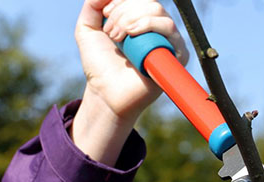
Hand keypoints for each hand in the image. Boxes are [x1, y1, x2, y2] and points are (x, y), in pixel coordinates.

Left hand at [72, 0, 188, 165]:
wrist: (105, 92)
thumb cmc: (99, 64)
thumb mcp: (87, 28)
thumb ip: (92, 5)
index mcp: (141, 19)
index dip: (120, 1)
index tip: (104, 15)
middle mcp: (157, 28)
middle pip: (149, 2)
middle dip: (124, 12)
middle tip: (110, 33)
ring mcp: (168, 42)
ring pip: (158, 12)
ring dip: (133, 20)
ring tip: (118, 38)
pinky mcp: (176, 56)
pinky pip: (169, 29)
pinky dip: (148, 26)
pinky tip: (132, 37)